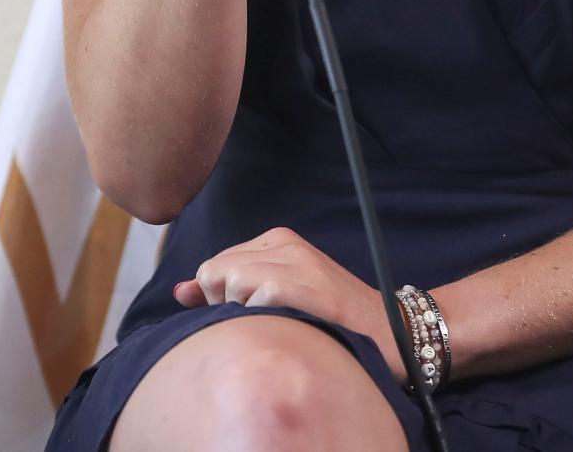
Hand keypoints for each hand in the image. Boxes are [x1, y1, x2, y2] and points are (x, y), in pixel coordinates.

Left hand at [171, 226, 409, 385]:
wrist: (394, 332)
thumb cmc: (331, 320)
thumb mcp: (278, 293)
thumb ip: (228, 289)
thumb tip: (178, 293)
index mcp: (279, 240)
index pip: (215, 264)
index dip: (220, 299)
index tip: (249, 315)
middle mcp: (286, 244)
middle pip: (216, 272)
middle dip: (227, 306)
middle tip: (266, 323)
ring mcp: (297, 262)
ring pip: (231, 284)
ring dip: (246, 314)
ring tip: (281, 326)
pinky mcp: (305, 285)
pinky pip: (255, 299)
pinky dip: (263, 320)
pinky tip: (289, 329)